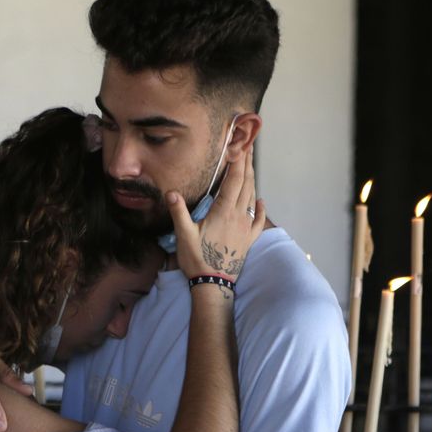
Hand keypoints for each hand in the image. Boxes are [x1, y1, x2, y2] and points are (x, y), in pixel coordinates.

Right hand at [167, 147, 265, 290]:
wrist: (214, 284)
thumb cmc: (198, 259)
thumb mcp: (184, 235)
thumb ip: (179, 212)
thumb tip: (171, 192)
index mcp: (224, 211)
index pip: (234, 181)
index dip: (237, 162)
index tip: (239, 147)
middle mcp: (239, 216)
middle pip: (246, 185)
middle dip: (247, 165)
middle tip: (247, 148)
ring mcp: (246, 227)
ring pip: (252, 198)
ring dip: (252, 181)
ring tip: (250, 168)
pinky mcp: (249, 239)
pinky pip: (259, 220)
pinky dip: (261, 208)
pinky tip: (260, 202)